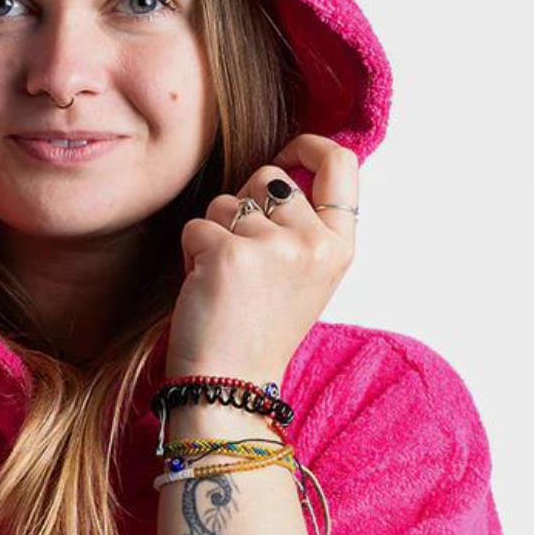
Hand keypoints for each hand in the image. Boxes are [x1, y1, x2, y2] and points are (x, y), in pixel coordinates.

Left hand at [166, 134, 359, 381]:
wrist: (229, 388)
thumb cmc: (257, 331)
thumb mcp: (303, 277)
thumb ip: (304, 226)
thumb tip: (284, 165)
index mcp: (339, 249)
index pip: (342, 164)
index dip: (309, 146)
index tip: (287, 153)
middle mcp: (314, 244)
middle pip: (268, 178)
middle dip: (245, 209)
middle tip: (244, 265)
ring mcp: (273, 248)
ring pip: (228, 200)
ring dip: (215, 233)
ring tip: (225, 282)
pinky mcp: (229, 254)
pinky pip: (197, 226)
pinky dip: (191, 254)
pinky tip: (204, 290)